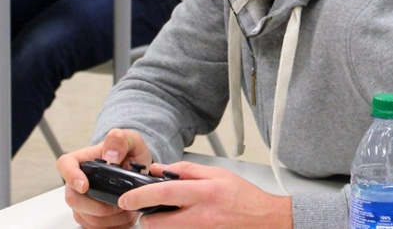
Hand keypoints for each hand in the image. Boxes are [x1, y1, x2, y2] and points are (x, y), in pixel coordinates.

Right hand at [57, 129, 154, 228]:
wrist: (137, 169)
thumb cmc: (129, 153)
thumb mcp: (131, 140)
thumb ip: (120, 141)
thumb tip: (110, 156)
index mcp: (83, 159)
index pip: (65, 164)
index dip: (70, 176)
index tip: (84, 186)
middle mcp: (78, 181)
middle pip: (73, 199)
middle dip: (98, 207)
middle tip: (120, 204)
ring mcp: (82, 200)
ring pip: (85, 217)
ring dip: (109, 219)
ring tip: (128, 210)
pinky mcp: (89, 215)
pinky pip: (94, 227)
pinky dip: (112, 226)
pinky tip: (124, 217)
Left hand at [121, 162, 293, 228]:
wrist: (265, 220)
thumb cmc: (244, 197)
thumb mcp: (218, 174)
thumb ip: (187, 171)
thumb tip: (160, 169)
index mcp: (204, 193)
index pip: (163, 194)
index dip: (140, 196)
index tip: (127, 198)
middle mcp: (201, 216)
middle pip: (157, 223)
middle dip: (146, 218)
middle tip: (147, 212)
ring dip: (162, 224)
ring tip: (174, 214)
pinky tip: (185, 221)